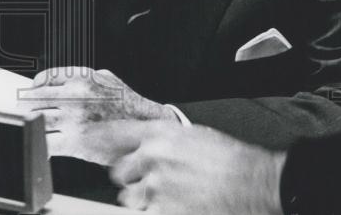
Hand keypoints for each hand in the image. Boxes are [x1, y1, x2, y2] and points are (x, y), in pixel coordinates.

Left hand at [23, 67, 177, 164]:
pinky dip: (40, 143)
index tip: (31, 93)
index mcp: (81, 77)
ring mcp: (74, 119)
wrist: (146, 127)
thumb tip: (54, 80)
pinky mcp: (76, 142)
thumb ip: (80, 76)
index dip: (34, 87)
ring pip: (37, 119)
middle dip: (26, 105)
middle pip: (34, 98)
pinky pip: (47, 142)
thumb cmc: (126, 103)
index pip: (44, 78)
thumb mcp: (105, 77)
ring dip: (30, 123)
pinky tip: (41, 143)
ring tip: (29, 126)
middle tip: (23, 111)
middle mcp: (75, 96)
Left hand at [111, 122, 285, 213]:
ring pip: (130, 198)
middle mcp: (153, 158)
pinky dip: (157, 211)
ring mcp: (158, 187)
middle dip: (130, 179)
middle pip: (119, 172)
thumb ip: (163, 141)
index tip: (86, 139)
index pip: (116, 134)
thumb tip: (144, 148)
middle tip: (148, 182)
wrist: (254, 182)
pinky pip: (147, 213)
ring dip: (141, 200)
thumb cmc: (229, 158)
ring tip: (165, 198)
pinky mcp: (165, 211)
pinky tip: (176, 206)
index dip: (98, 138)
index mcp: (160, 135)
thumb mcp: (193, 136)